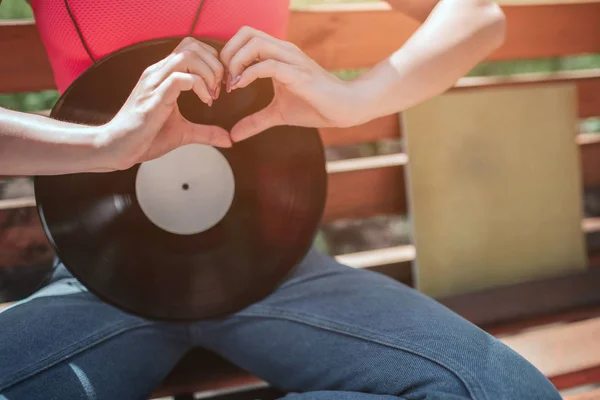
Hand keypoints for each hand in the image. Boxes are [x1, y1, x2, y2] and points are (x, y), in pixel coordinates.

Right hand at [99, 37, 229, 169]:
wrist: (118, 148)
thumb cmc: (145, 137)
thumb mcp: (183, 133)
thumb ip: (206, 133)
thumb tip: (228, 139)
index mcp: (163, 75)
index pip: (191, 47)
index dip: (212, 61)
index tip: (219, 84)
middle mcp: (158, 73)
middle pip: (192, 45)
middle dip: (214, 64)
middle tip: (219, 88)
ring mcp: (154, 83)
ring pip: (187, 56)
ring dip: (208, 73)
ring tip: (212, 94)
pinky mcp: (154, 98)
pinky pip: (180, 78)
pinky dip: (199, 86)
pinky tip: (204, 100)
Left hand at [219, 27, 367, 141]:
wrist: (345, 108)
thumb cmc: (316, 106)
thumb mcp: (278, 114)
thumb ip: (255, 121)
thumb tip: (234, 135)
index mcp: (278, 54)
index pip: (245, 37)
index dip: (228, 54)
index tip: (225, 80)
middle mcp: (284, 50)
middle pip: (246, 33)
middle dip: (227, 54)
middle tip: (225, 79)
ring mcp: (292, 60)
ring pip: (255, 43)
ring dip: (236, 62)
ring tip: (232, 84)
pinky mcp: (298, 74)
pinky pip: (268, 65)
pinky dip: (249, 74)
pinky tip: (241, 86)